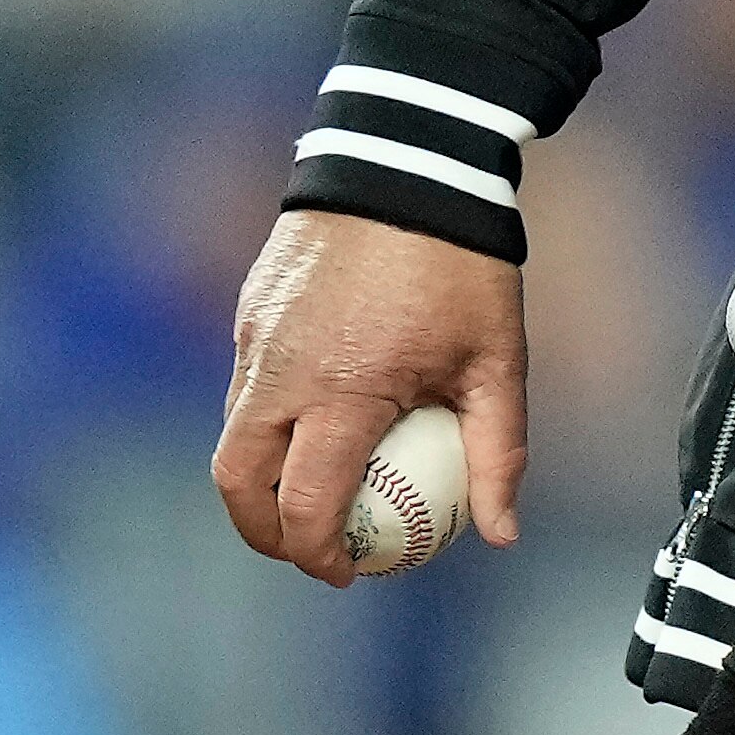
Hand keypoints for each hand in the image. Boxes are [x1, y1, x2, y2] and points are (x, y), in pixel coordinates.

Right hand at [211, 208, 529, 583]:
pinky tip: (314, 424)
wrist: (407, 161)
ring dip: (260, 479)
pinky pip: (243, 388)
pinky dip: (265, 424)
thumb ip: (498, 452)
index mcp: (343, 391)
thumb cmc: (463, 264)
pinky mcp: (248, 312)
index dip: (318, 555)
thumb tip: (502, 535)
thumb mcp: (498, 361)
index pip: (305, 505)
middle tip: (310, 550)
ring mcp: (255, 339)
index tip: (350, 573)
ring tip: (311, 495)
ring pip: (232, 435)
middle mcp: (282, 371)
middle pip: (238, 482)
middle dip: (263, 533)